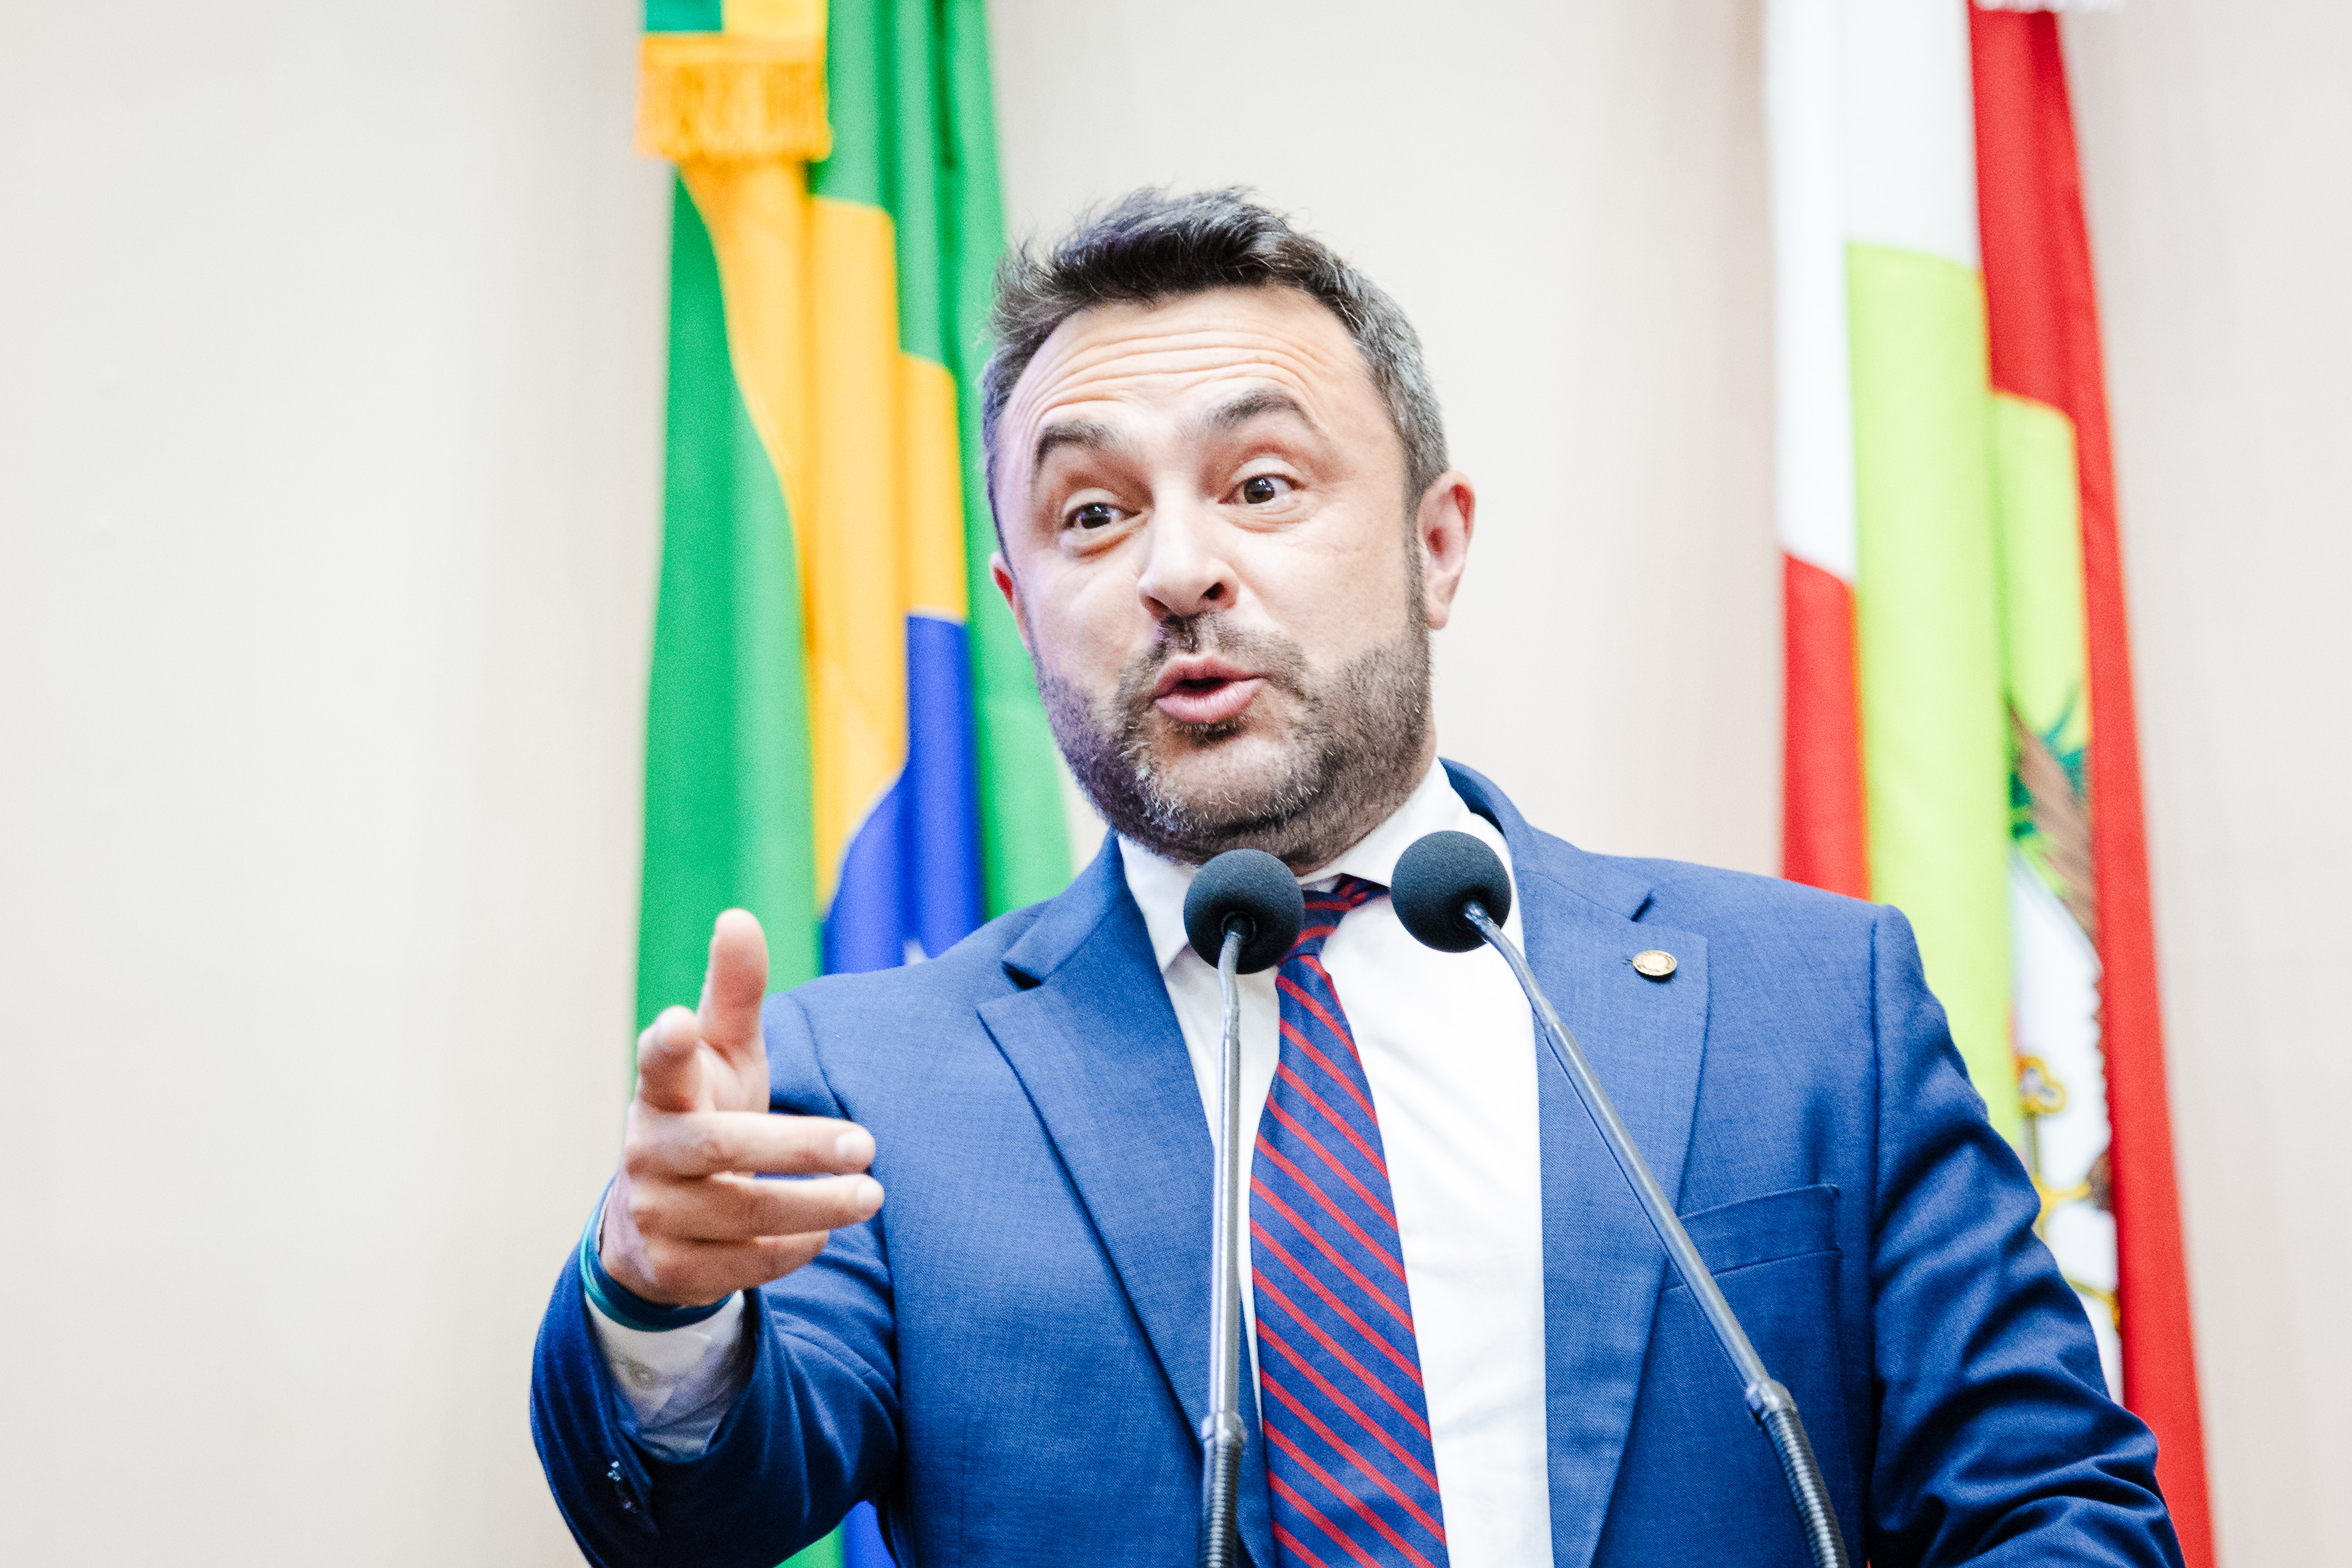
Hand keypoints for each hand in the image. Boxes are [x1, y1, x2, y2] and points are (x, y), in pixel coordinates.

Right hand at [598, 909, 883, 1305]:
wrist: (654, 1218)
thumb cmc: (706, 1112)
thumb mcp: (723, 1056)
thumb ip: (735, 994)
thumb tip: (739, 917)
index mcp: (663, 1092)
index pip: (659, 1064)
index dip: (667, 1043)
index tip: (678, 1021)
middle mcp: (650, 1151)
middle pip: (725, 1147)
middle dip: (798, 1147)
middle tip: (867, 1145)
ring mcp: (655, 1214)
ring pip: (743, 1214)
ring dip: (815, 1205)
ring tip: (870, 1193)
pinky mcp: (670, 1269)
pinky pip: (742, 1264)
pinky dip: (791, 1249)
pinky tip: (822, 1231)